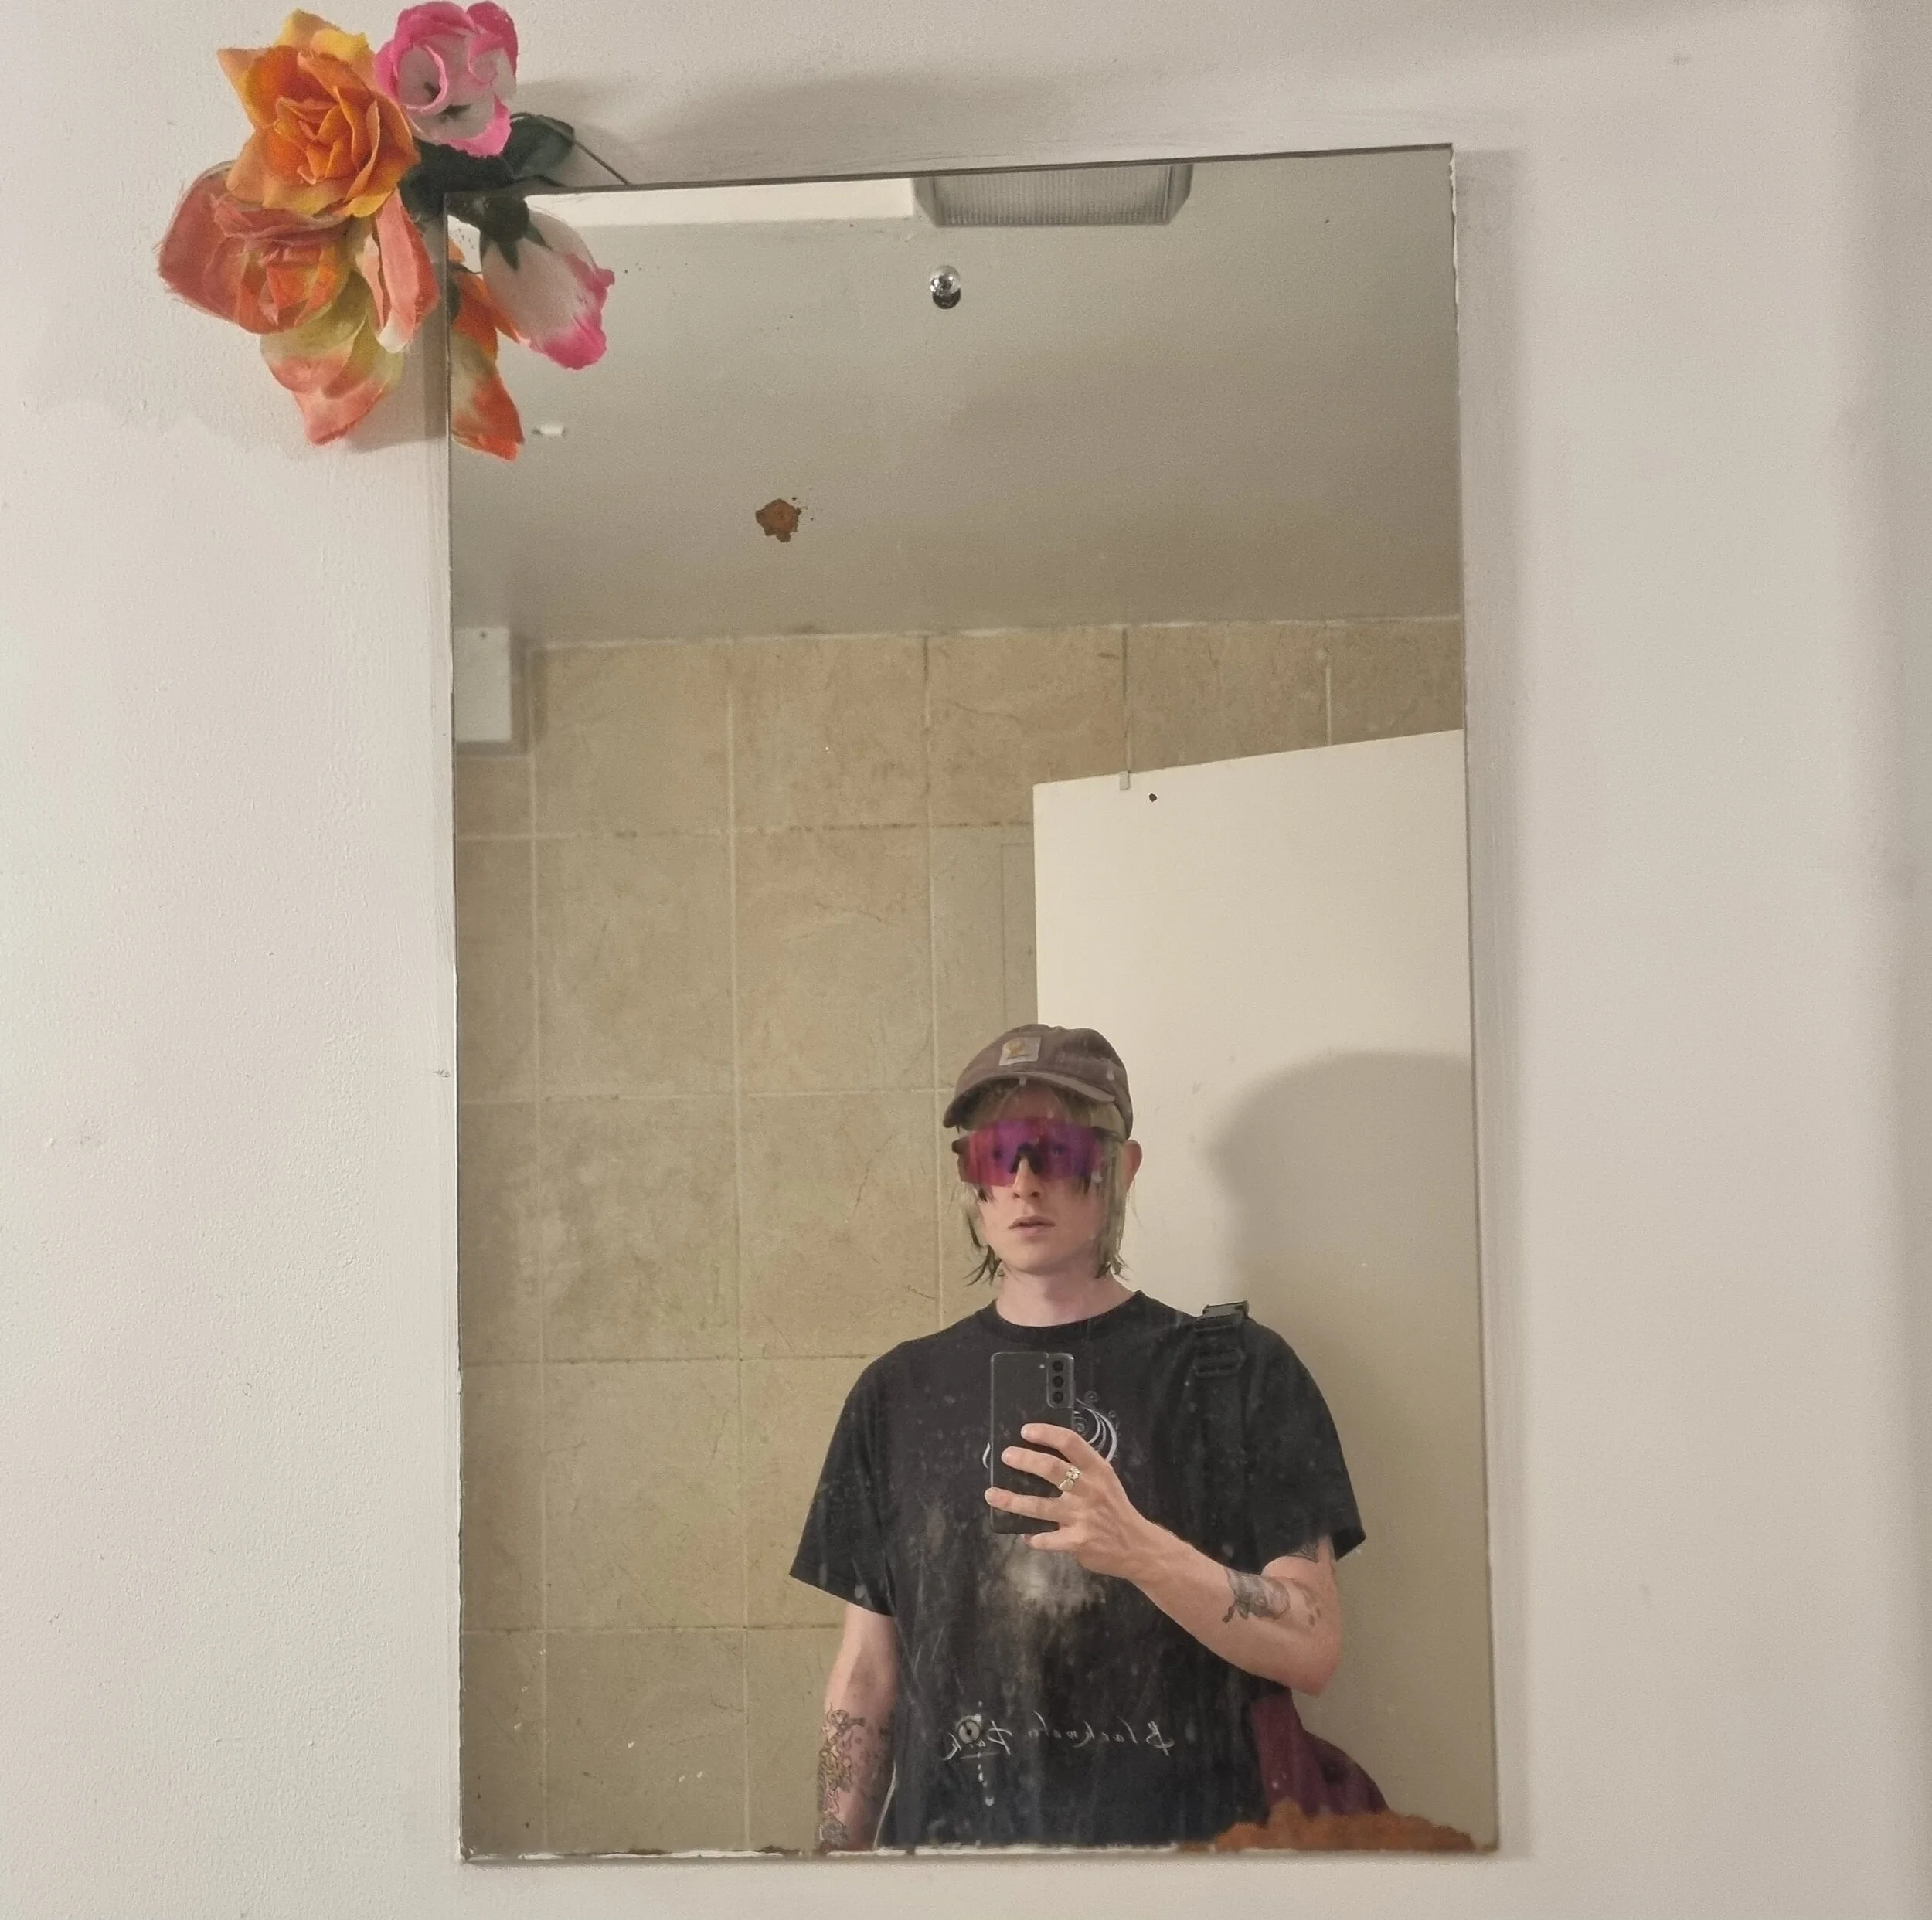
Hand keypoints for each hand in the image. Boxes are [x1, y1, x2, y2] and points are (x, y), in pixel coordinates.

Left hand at [984, 1423, 1164, 1578]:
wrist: (1137, 1547)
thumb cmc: (1115, 1509)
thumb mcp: (1105, 1481)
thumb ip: (1081, 1469)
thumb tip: (1044, 1455)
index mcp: (1097, 1470)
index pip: (1071, 1442)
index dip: (1046, 1433)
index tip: (1025, 1431)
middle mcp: (1089, 1489)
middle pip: (1051, 1469)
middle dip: (1024, 1460)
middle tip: (1006, 1456)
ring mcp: (1082, 1517)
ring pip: (1039, 1506)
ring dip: (1012, 1500)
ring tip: (992, 1495)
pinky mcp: (1077, 1542)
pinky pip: (1046, 1539)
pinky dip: (1032, 1538)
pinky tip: (1025, 1536)